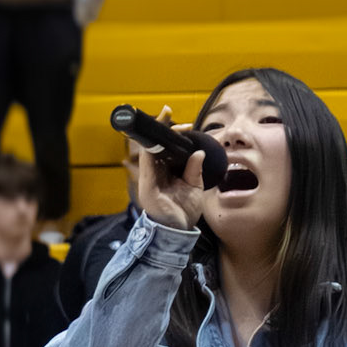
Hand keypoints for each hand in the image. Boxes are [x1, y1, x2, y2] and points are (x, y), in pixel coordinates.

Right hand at [135, 106, 209, 231]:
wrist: (178, 234)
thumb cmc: (183, 213)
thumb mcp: (194, 188)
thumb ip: (194, 170)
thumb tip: (199, 153)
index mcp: (164, 173)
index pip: (163, 148)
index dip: (168, 133)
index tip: (176, 119)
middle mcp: (154, 174)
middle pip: (153, 145)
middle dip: (161, 128)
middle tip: (168, 113)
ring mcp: (148, 180)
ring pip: (148, 151)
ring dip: (156, 135)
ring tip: (165, 119)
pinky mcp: (147, 188)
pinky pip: (147, 164)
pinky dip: (152, 150)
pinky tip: (159, 139)